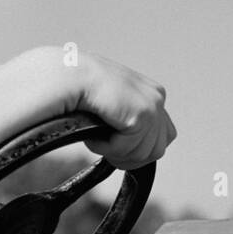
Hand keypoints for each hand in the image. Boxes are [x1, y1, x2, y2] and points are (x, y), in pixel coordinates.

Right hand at [64, 52, 175, 169]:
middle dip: (129, 156)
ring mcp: (152, 105)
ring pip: (142, 154)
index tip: (115, 149)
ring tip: (95, 136)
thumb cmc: (80, 89)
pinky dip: (106, 147)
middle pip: (157, 150)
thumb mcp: (111, 106)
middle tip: (105, 146)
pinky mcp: (142, 114)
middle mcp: (156, 97)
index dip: (137, 150)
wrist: (69, 76)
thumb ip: (127, 121)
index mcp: (151, 94)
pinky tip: (93, 134)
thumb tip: (133, 146)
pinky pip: (127, 150)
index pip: (163, 137)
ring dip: (114, 152)